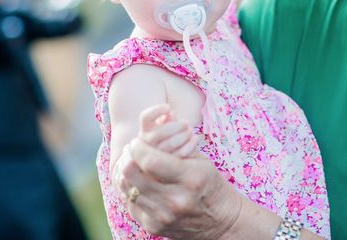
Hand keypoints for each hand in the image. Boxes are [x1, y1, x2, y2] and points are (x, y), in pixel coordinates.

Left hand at [116, 134, 241, 238]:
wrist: (221, 221)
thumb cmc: (210, 183)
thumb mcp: (201, 160)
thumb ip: (177, 143)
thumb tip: (158, 119)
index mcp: (190, 178)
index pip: (150, 160)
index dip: (137, 147)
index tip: (136, 140)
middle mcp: (175, 200)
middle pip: (132, 175)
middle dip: (127, 157)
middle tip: (131, 149)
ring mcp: (163, 216)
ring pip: (127, 190)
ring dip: (126, 173)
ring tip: (131, 162)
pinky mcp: (155, 227)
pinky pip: (132, 204)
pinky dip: (131, 190)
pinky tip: (137, 180)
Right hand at [138, 104, 197, 157]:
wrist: (166, 157)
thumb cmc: (168, 134)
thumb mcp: (167, 124)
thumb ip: (169, 119)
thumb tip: (171, 113)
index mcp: (145, 129)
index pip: (145, 117)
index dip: (156, 110)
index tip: (169, 107)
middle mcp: (145, 142)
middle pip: (159, 133)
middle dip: (176, 126)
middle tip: (186, 123)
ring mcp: (155, 155)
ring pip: (169, 145)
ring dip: (184, 136)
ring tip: (190, 131)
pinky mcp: (166, 165)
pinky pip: (179, 155)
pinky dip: (190, 145)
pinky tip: (195, 138)